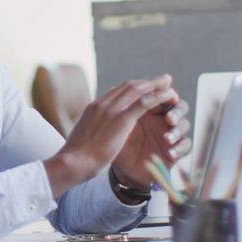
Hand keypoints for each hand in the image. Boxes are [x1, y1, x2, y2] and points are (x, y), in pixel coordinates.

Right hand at [43, 75, 177, 196]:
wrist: (72, 162)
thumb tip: (94, 131)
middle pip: (129, 86)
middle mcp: (102, 104)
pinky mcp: (122, 119)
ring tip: (168, 83)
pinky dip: (159, 96)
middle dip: (147, 82)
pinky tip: (168, 96)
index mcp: (93, 108)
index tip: (144, 87)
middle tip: (161, 80)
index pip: (116, 92)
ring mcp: (112, 109)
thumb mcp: (83, 137)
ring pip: (138, 89)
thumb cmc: (76, 156)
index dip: (133, 88)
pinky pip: (145, 102)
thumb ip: (92, 129)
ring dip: (155, 85)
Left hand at [112, 95, 191, 188]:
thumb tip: (124, 86)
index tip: (167, 96)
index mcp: (149, 109)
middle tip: (169, 118)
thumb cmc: (117, 143)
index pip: (163, 95)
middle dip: (177, 111)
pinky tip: (170, 153)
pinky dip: (180, 148)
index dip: (166, 94)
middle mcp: (161, 119)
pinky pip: (185, 146)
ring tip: (167, 138)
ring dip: (178, 130)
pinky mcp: (173, 150)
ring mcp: (169, 134)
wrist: (120, 168)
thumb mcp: (118, 125)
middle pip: (180, 107)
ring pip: (185, 125)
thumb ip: (124, 109)